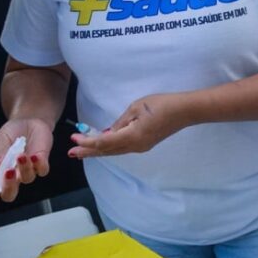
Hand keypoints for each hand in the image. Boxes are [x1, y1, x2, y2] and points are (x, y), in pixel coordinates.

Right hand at [0, 118, 52, 205]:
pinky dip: (39, 164)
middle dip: (8, 186)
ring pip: (28, 179)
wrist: (29, 121)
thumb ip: (0, 152)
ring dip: (24, 168)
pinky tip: (34, 156)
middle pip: (10, 193)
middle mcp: (13, 176)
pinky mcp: (42, 162)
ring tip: (21, 154)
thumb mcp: (0, 140)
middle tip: (8, 172)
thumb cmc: (11, 133)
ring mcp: (28, 170)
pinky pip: (43, 170)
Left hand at [68, 93, 189, 157]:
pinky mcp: (146, 144)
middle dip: (88, 151)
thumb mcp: (137, 108)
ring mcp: (141, 147)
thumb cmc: (162, 105)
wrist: (185, 111)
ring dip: (98, 151)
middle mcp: (135, 146)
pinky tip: (104, 145)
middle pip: (107, 151)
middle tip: (72, 152)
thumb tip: (109, 132)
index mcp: (131, 137)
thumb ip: (121, 121)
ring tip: (83, 151)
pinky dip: (110, 148)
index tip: (73, 138)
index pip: (103, 142)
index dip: (87, 141)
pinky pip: (123, 148)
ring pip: (115, 151)